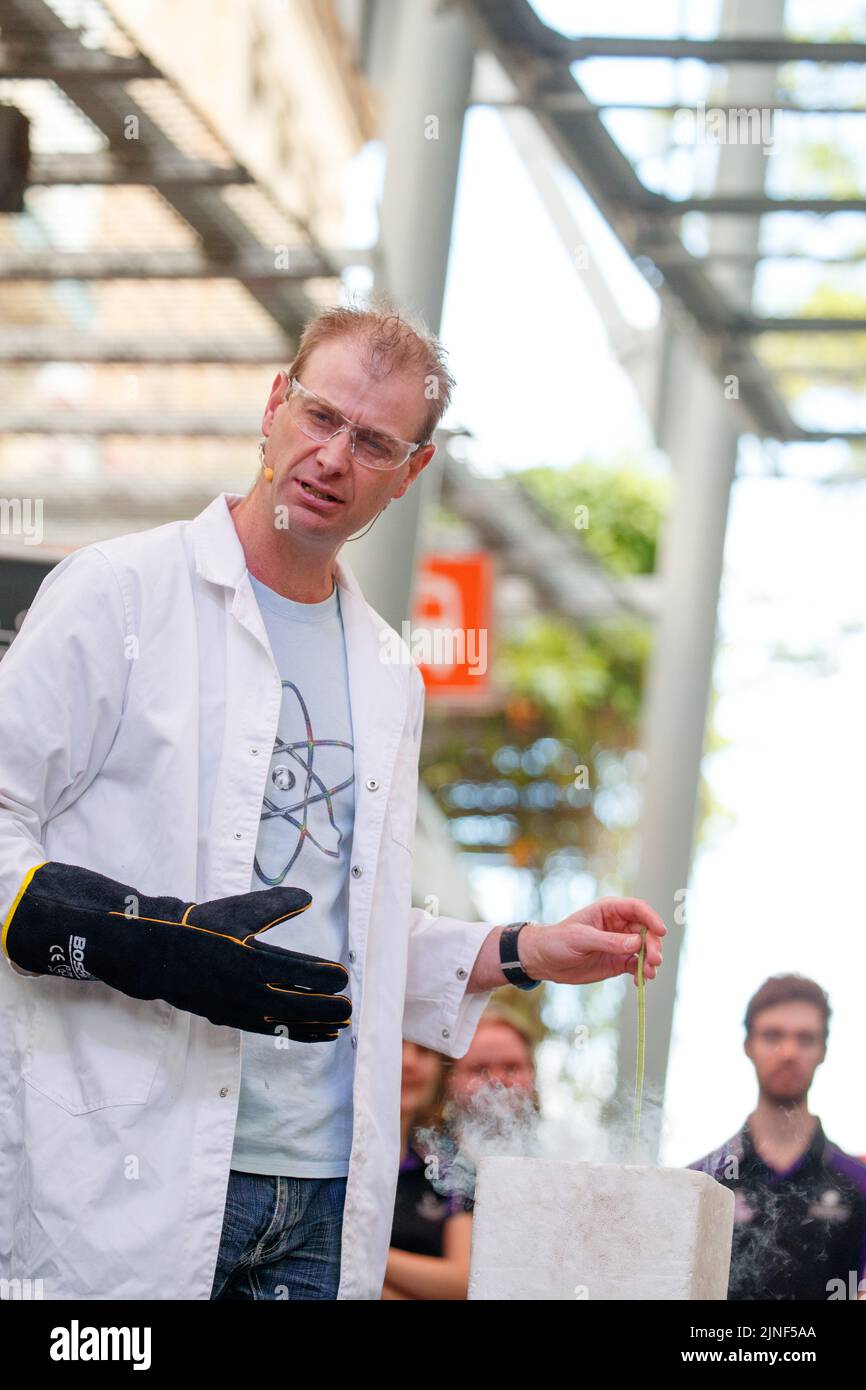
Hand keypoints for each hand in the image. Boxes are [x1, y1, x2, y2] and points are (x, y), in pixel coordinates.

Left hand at [517, 897, 665, 987]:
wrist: (545, 960)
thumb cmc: (558, 941)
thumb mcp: (581, 938)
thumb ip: (609, 941)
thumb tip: (637, 942)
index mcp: (609, 910)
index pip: (638, 909)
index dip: (652, 918)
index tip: (661, 932)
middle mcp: (619, 926)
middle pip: (646, 932)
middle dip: (653, 945)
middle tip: (654, 961)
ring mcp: (620, 944)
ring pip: (645, 950)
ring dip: (651, 961)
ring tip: (649, 974)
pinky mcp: (618, 962)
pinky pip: (636, 965)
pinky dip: (642, 973)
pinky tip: (641, 981)